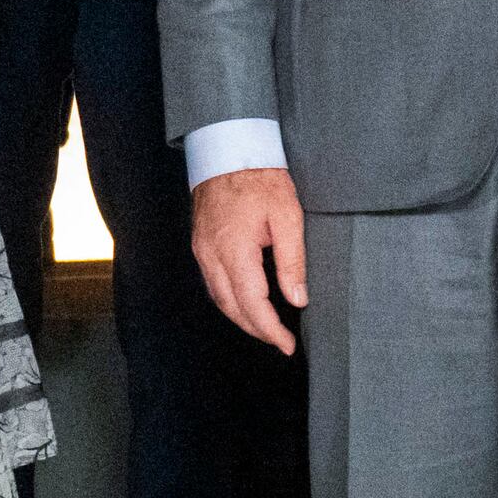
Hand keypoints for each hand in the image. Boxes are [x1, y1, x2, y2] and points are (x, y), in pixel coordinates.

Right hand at [190, 165, 308, 355]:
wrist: (227, 152)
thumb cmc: (259, 179)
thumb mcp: (287, 216)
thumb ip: (292, 261)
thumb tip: (297, 299)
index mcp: (234, 250)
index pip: (252, 303)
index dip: (270, 329)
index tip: (287, 345)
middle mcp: (212, 255)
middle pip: (231, 307)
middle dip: (256, 329)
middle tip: (281, 342)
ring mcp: (202, 251)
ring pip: (219, 299)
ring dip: (242, 318)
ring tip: (266, 328)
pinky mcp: (200, 245)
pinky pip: (212, 284)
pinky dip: (230, 301)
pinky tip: (245, 303)